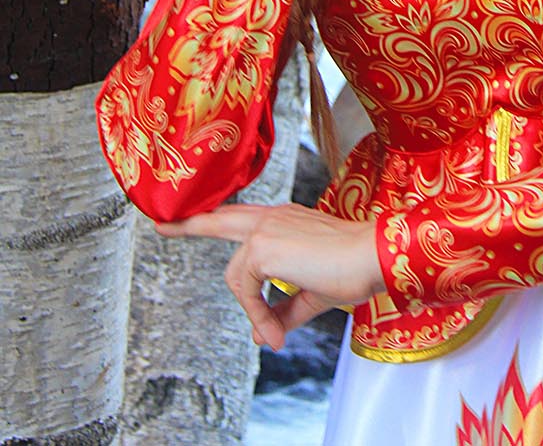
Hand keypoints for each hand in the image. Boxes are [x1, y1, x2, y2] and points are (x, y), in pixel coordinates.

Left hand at [156, 203, 383, 349]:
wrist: (371, 257)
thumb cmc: (352, 269)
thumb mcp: (312, 294)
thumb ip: (283, 311)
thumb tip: (263, 337)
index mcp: (284, 219)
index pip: (243, 218)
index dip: (220, 223)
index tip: (198, 222)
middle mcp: (272, 216)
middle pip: (219, 218)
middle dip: (188, 223)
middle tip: (160, 225)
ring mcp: (265, 228)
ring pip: (236, 275)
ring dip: (251, 310)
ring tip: (274, 334)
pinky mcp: (262, 246)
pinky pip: (245, 289)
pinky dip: (257, 314)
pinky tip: (274, 329)